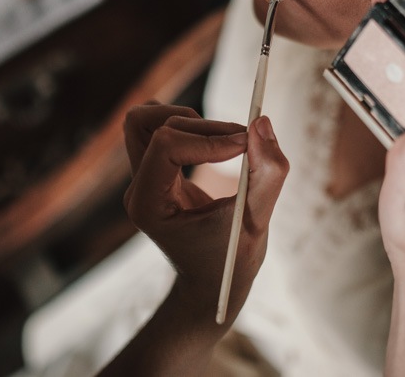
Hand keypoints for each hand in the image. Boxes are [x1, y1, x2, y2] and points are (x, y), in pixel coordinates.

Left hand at [122, 103, 288, 326]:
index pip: (165, 144)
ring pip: (146, 118)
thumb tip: (262, 123)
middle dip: (202, 126)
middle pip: (151, 124)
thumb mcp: (257, 223)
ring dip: (190, 119)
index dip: (208, 139)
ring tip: (228, 141)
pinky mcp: (154, 170)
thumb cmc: (230, 263)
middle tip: (243, 143)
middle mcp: (138, 189)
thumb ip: (267, 174)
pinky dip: (186, 124)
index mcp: (149, 206)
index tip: (247, 147)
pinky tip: (215, 143)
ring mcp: (142, 179)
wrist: (210, 286)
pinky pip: (156, 127)